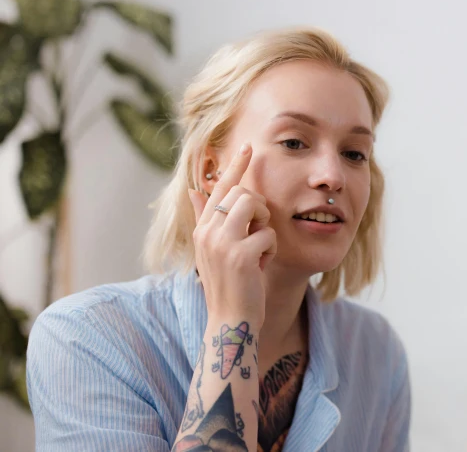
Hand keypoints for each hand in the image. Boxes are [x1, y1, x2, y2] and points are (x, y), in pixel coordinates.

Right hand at [187, 142, 275, 329]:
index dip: (235, 166)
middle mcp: (207, 232)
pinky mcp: (241, 255)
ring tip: (258, 248)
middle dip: (259, 208)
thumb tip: (194, 189)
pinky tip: (261, 266)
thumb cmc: (228, 284)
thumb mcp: (213, 250)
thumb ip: (205, 219)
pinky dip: (270, 250)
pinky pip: (268, 234)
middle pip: (241, 193)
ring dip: (264, 226)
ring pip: (253, 206)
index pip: (219, 188)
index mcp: (202, 229)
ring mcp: (222, 243)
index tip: (248, 147)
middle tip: (258, 232)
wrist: (230, 320)